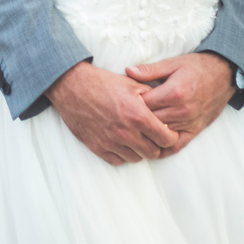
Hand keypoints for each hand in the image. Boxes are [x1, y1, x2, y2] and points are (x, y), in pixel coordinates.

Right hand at [47, 61, 177, 165]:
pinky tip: (122, 143)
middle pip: (153, 153)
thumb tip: (166, 107)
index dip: (170, 137)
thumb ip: (152, 97)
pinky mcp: (98, 148)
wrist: (73, 87)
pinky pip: (118, 161)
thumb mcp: (132, 84)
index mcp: (138, 116)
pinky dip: (123, 154)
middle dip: (157, 145)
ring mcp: (111, 142)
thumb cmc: (103, 83)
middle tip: (153, 137)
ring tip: (137, 139)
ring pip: (136, 159)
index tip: (168, 133)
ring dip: (139, 151)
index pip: (166, 139)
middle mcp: (126, 133)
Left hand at [125, 52, 234, 154]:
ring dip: (146, 134)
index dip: (130, 104)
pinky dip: (163, 148)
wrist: (223, 74)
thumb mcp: (172, 63)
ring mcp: (189, 123)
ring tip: (133, 131)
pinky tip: (151, 147)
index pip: (144, 104)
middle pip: (150, 122)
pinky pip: (177, 146)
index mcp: (174, 93)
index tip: (122, 103)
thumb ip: (150, 70)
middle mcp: (181, 111)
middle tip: (124, 118)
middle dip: (136, 120)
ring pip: (160, 134)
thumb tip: (128, 71)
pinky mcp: (195, 130)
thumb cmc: (196, 67)